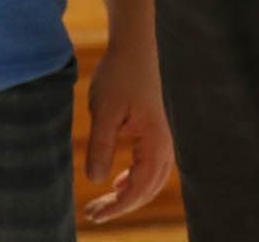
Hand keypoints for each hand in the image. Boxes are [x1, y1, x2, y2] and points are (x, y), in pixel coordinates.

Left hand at [79, 24, 173, 224]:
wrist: (136, 44)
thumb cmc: (120, 74)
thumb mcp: (104, 111)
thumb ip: (101, 146)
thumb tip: (96, 180)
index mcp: (155, 141)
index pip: (138, 187)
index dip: (117, 206)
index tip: (95, 214)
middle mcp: (165, 143)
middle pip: (148, 189)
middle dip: (122, 205)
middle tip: (93, 213)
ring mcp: (163, 137)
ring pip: (152, 180)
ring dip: (130, 194)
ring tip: (105, 202)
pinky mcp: (156, 130)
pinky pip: (151, 166)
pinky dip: (137, 180)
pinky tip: (119, 180)